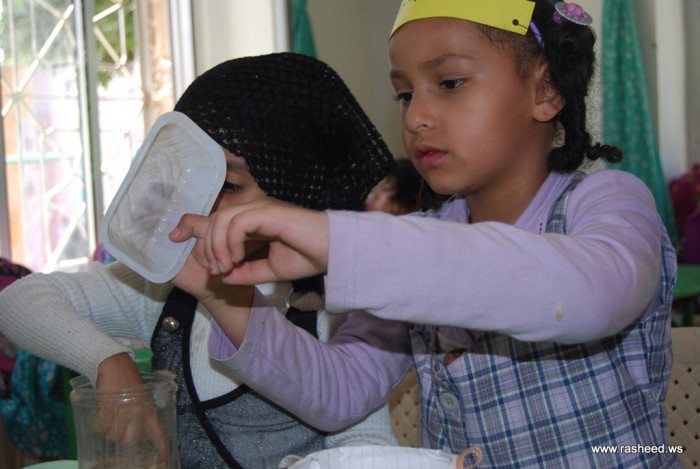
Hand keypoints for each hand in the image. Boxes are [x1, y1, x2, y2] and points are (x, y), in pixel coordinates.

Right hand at [95, 353, 169, 463]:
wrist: (115, 364)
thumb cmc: (128, 382)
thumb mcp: (142, 398)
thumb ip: (142, 415)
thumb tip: (138, 435)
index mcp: (150, 410)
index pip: (159, 433)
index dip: (162, 448)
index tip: (164, 460)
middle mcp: (139, 413)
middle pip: (130, 441)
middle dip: (122, 438)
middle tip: (118, 427)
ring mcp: (125, 411)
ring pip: (114, 436)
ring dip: (108, 431)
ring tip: (108, 419)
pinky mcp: (109, 408)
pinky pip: (101, 427)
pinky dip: (98, 424)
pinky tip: (100, 415)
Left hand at [169, 199, 329, 284]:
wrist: (334, 252)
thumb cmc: (309, 257)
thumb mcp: (270, 270)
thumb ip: (246, 271)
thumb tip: (222, 276)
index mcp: (253, 222)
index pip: (215, 219)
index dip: (191, 225)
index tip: (173, 238)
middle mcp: (253, 210)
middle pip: (212, 220)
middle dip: (204, 246)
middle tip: (214, 271)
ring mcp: (260, 208)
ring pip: (220, 220)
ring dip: (216, 247)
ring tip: (224, 268)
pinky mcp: (267, 212)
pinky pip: (236, 224)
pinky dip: (229, 243)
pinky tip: (235, 259)